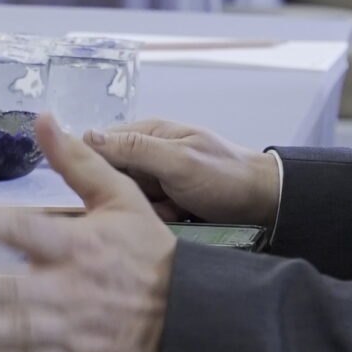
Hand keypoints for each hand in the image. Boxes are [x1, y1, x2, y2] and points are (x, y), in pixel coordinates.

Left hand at [0, 116, 178, 351]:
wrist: (194, 317)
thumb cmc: (153, 257)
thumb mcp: (122, 198)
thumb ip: (78, 162)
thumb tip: (46, 121)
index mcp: (78, 245)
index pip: (21, 229)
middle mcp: (71, 289)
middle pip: (6, 289)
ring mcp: (73, 330)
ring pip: (13, 330)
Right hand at [83, 118, 279, 225]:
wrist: (264, 202)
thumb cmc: (226, 176)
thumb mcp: (178, 161)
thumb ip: (134, 149)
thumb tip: (87, 136)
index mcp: (147, 133)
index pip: (98, 145)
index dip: (95, 168)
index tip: (104, 188)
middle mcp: (146, 152)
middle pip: (111, 176)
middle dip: (128, 194)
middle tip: (157, 200)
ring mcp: (156, 177)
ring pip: (127, 198)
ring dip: (145, 209)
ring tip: (174, 209)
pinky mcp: (164, 199)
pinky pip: (145, 211)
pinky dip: (159, 218)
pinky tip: (178, 217)